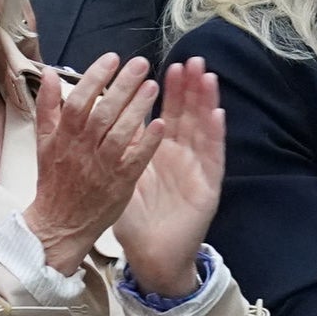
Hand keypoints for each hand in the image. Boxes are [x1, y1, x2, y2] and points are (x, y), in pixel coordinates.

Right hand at [22, 52, 160, 271]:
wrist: (59, 225)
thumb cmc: (54, 180)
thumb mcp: (43, 141)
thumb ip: (47, 106)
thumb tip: (46, 73)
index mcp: (63, 137)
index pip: (78, 100)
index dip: (95, 77)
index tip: (112, 58)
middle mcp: (82, 150)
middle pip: (103, 111)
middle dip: (123, 85)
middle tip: (141, 64)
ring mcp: (102, 167)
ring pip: (122, 132)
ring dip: (138, 108)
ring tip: (153, 86)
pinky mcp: (120, 184)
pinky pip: (136, 159)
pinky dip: (148, 142)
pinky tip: (160, 123)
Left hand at [111, 57, 222, 294]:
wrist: (151, 255)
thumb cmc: (135, 219)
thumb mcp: (121, 177)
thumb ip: (115, 148)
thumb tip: (99, 117)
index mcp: (159, 152)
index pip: (166, 114)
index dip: (168, 92)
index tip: (164, 65)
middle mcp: (181, 157)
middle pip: (188, 115)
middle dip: (190, 88)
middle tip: (192, 60)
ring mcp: (196, 169)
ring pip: (203, 129)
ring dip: (206, 102)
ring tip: (207, 76)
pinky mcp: (207, 186)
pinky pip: (213, 156)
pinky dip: (215, 134)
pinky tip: (217, 113)